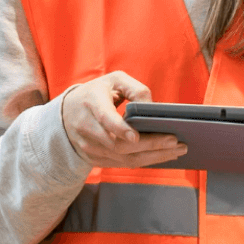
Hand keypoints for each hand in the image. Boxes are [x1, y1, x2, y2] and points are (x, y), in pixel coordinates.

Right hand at [62, 71, 186, 167]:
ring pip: (123, 158)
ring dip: (152, 157)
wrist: (67, 113)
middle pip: (119, 144)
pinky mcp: (94, 159)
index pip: (105, 119)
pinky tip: (163, 156)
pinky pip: (122, 164)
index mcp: (92, 103)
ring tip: (177, 150)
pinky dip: (144, 161)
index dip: (119, 129)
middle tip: (175, 142)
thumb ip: (135, 89)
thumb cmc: (97, 93)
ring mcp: (89, 147)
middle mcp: (87, 128)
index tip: (136, 136)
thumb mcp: (114, 80)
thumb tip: (152, 107)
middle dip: (150, 145)